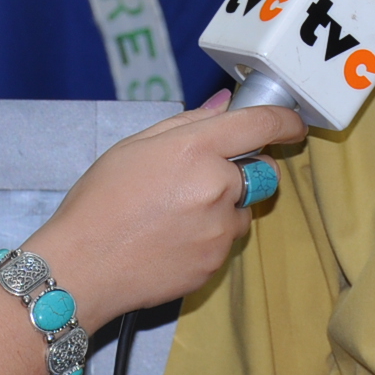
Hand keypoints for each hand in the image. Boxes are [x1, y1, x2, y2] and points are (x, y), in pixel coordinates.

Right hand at [20, 91, 305, 329]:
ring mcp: (220, 230)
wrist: (81, 268)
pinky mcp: (216, 264)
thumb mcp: (133, 146)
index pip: (260, 125)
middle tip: (203, 178)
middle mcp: (217, 187)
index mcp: (195, 149)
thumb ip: (186, 123)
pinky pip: (226, 241)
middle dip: (246, 170)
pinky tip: (170, 239)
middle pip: (263, 172)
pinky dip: (209, 236)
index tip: (293, 124)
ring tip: (175, 215)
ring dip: (224, 207)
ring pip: (243, 210)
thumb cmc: (98, 202)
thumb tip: (224, 106)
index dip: (285, 121)